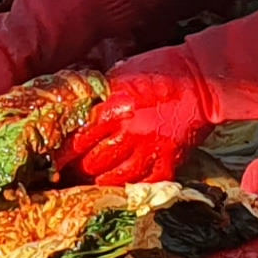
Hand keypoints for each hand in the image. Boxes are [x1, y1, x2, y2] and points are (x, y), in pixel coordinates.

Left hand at [64, 59, 214, 185]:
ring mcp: (151, 148)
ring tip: (90, 184)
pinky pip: (147, 182)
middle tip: (68, 176)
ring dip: (100, 183)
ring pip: (117, 178)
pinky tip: (121, 188)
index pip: (80, 138)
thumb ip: (101, 93)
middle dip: (78, 171)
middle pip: (94, 162)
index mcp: (114, 107)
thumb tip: (80, 107)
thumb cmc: (162, 69)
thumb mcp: (122, 73)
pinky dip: (132, 187)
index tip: (53, 161)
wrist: (203, 79)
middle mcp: (130, 131)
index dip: (64, 153)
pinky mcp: (170, 159)